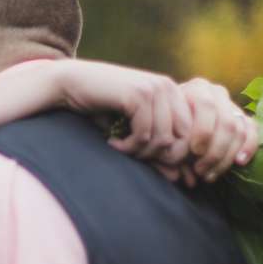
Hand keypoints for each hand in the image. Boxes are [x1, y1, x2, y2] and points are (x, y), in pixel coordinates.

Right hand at [0, 59, 188, 162]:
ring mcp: (155, 89)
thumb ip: (157, 150)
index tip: (151, 165)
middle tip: (133, 158)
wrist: (71, 84)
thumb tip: (180, 179)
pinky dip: (128, 147)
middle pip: (182, 141)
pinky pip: (144, 136)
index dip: (174, 158)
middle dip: (158, 158)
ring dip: (139, 153)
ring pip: (163, 141)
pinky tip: (112, 143)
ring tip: (120, 149)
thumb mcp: (135, 129)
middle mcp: (169, 88)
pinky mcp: (138, 95)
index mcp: (173, 93)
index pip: (191, 137)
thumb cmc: (103, 108)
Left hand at [168, 78, 258, 186]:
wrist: (174, 122)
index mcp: (196, 89)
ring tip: (209, 175)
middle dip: (215, 151)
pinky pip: (252, 131)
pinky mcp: (243, 118)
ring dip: (226, 157)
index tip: (195, 151)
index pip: (207, 106)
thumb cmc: (166, 128)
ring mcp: (231, 105)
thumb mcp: (166, 132)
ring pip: (239, 130)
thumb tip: (189, 178)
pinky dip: (249, 147)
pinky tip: (239, 162)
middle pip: (226, 122)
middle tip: (200, 170)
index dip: (204, 130)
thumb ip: (173, 148)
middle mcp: (216, 93)